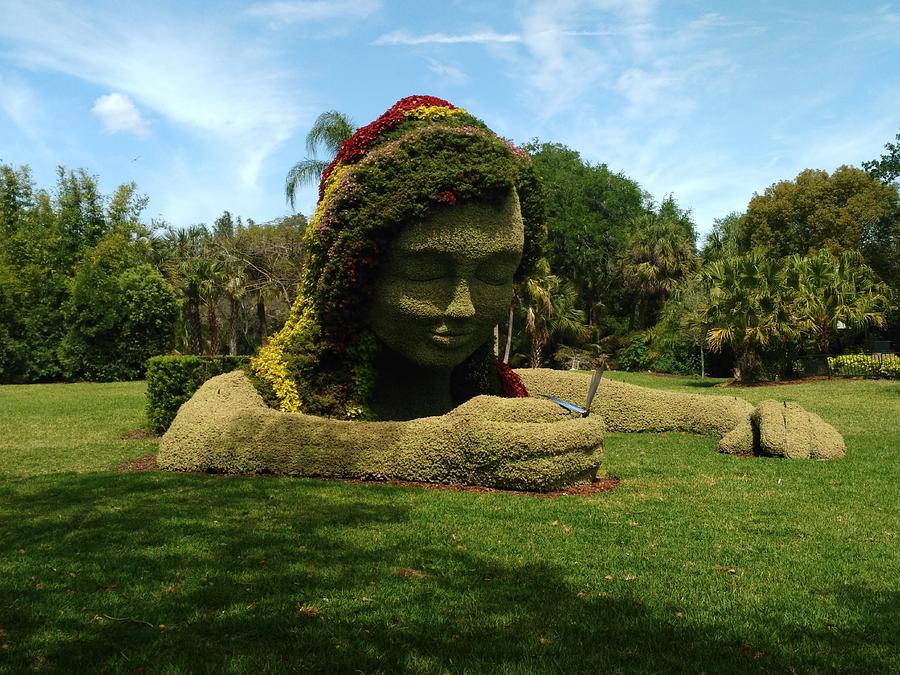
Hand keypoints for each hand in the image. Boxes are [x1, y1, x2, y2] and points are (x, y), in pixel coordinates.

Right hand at [395, 395, 604, 490]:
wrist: (438, 460)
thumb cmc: (464, 426)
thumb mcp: (488, 405)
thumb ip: (526, 409)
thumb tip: (566, 412)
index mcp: (497, 440)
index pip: (551, 439)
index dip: (580, 432)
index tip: (597, 421)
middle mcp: (506, 467)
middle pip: (563, 462)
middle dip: (589, 445)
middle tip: (598, 428)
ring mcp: (514, 486)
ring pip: (564, 480)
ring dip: (587, 461)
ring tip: (591, 443)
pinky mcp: (520, 496)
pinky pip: (557, 492)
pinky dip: (577, 478)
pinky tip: (582, 462)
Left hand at [718, 400, 844, 458]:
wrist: (768, 437)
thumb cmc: (750, 441)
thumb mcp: (739, 440)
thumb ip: (733, 442)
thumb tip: (724, 447)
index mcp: (766, 409)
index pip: (771, 414)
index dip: (772, 428)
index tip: (772, 446)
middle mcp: (789, 410)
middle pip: (797, 421)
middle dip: (796, 439)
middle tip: (794, 457)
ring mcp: (809, 419)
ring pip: (816, 428)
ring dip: (816, 444)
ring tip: (815, 461)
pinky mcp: (824, 431)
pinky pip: (831, 437)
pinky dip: (832, 446)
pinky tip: (834, 458)